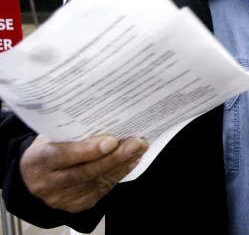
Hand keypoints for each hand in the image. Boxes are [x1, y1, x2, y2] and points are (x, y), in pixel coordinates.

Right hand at [20, 134, 147, 212]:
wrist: (33, 175)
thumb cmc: (48, 147)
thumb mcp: (51, 135)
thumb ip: (72, 131)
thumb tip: (107, 119)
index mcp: (37, 160)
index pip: (62, 155)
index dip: (88, 150)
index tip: (111, 141)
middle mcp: (47, 183)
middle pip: (85, 172)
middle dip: (115, 157)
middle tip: (136, 143)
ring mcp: (60, 198)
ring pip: (97, 182)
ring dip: (122, 165)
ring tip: (138, 150)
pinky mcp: (75, 205)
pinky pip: (101, 190)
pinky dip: (118, 174)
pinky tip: (130, 162)